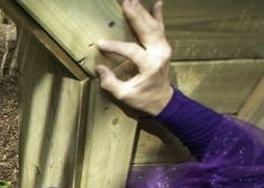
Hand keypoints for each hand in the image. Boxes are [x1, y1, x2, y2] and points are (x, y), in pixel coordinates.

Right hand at [96, 0, 172, 115]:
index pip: (131, 51)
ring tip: (132, 1)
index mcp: (150, 66)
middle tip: (126, 3)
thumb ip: (111, 83)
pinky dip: (158, 15)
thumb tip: (99, 68)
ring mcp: (164, 48)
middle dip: (135, 16)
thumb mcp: (125, 95)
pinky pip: (161, 28)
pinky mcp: (164, 46)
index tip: (100, 43)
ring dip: (143, 12)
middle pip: (147, 31)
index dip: (115, 46)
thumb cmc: (143, 99)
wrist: (163, 101)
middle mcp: (159, 54)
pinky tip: (157, 3)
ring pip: (154, 26)